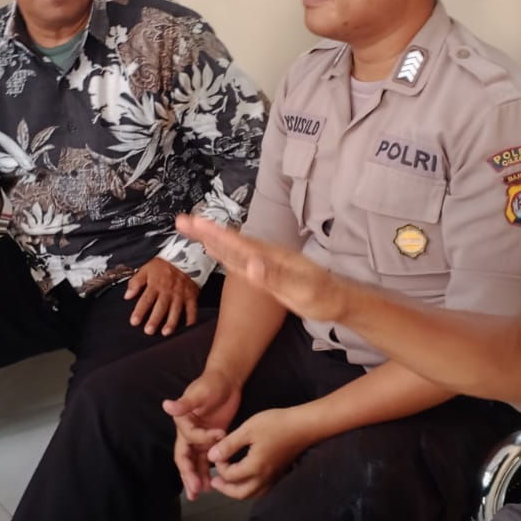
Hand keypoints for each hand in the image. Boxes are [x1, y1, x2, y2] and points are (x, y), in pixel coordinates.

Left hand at [126, 258, 200, 335]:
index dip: (140, 311)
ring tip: (166, 332)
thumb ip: (136, 282)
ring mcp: (180, 294)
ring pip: (175, 310)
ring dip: (171, 322)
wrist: (185, 256)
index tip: (134, 321)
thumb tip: (127, 295)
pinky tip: (188, 328)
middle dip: (154, 319)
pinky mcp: (191, 296)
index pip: (146, 300)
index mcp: (156, 284)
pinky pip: (192, 309)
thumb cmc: (164, 265)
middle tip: (149, 331)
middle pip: (160, 307)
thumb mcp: (146, 269)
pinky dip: (191, 319)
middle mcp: (168, 290)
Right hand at [164, 369, 244, 498]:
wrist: (226, 381)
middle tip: (195, 491)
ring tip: (202, 493)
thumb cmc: (211, 383)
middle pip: (185, 458)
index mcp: (182, 422)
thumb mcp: (200, 392)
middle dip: (189, 475)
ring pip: (195, 462)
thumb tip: (167, 406)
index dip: (202, 440)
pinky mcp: (211, 440)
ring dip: (197, 477)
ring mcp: (199, 438)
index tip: (219, 436)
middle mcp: (188, 433)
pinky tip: (212, 483)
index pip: (189, 438)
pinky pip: (207, 459)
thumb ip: (185, 403)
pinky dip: (207, 471)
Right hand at [175, 215, 348, 323]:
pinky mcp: (266, 271)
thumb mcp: (300, 290)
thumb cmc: (322, 297)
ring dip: (212, 238)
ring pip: (233, 248)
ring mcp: (266, 262)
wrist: (339, 300)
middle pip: (231, 241)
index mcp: (270, 258)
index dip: (214, 234)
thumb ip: (275, 277)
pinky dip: (224, 252)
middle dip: (206, 231)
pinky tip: (216, 249)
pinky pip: (239, 259)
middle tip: (181, 220)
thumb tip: (251, 264)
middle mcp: (266, 256)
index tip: (193, 223)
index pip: (237, 244)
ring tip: (192, 228)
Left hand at [207, 407, 315, 499]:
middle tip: (214, 481)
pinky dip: (250, 489)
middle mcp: (264, 478)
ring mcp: (273, 478)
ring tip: (227, 482)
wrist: (304, 425)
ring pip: (252, 494)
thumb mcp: (248, 429)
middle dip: (225, 489)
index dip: (219, 466)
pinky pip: (262, 490)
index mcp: (254, 467)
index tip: (217, 453)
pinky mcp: (280, 475)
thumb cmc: (276, 424)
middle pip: (240, 493)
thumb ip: (229, 445)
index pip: (230, 475)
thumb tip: (211, 456)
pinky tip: (247, 479)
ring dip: (236, 491)